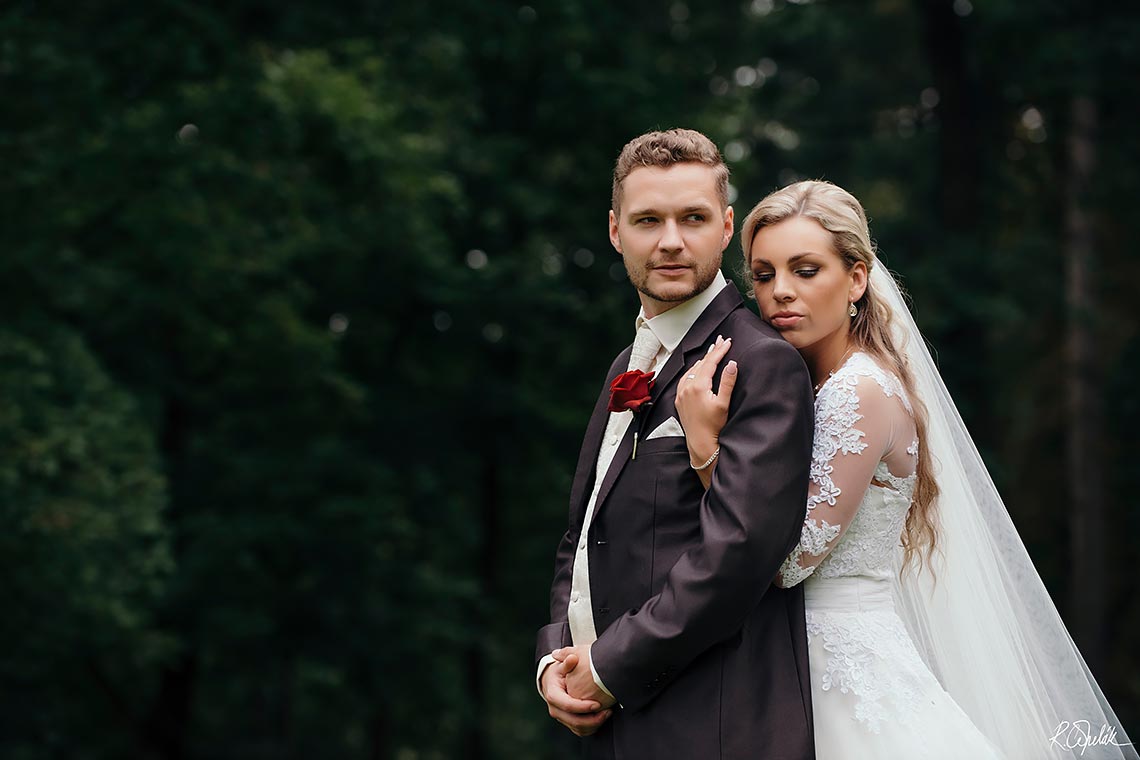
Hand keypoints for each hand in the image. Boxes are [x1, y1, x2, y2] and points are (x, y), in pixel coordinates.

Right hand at [541, 650, 612, 735]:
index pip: (568, 705)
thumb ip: (567, 661)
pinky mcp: (568, 722)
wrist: (552, 681)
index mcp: (553, 695)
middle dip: (593, 719)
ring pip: (578, 728)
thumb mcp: (561, 664)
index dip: (583, 706)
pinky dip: (592, 727)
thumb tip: (572, 658)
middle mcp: (555, 709)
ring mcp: (561, 717)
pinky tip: (602, 718)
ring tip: (608, 714)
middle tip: (608, 712)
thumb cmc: (559, 672)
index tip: (598, 704)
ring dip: (594, 724)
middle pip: (574, 721)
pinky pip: (581, 731)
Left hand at [675, 335, 737, 465]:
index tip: (728, 342)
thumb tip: (732, 364)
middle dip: (712, 352)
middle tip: (721, 341)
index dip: (720, 351)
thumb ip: (727, 382)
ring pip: (692, 370)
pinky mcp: (679, 399)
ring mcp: (681, 393)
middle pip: (701, 364)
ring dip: (702, 361)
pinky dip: (693, 371)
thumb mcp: (723, 403)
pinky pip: (685, 379)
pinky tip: (697, 369)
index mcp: (698, 386)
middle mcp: (687, 387)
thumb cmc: (713, 425)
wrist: (700, 442)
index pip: (711, 362)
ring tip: (711, 353)